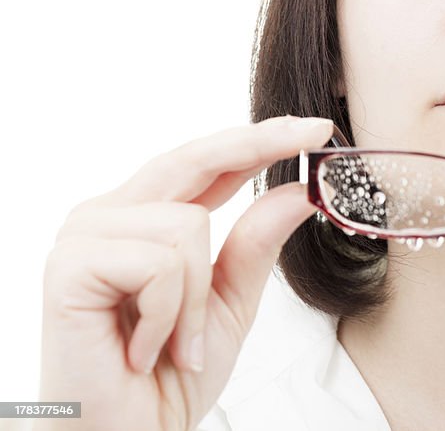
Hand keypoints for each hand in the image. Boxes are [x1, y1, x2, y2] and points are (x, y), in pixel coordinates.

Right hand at [37, 116, 331, 430]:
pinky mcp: (69, 266)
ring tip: (172, 344)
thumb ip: (256, 244)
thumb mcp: (230, 302)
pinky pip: (159, 264)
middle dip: (258, 145)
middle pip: (193, 158)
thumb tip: (298, 192)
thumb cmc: (168, 377)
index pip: (207, 163)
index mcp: (144, 217)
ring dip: (196, 299)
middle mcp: (109, 214)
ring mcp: (85, 236)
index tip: (314, 127)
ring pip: (185, 224)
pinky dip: (170, 316)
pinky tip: (144, 350)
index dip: (259, 140)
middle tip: (315, 131)